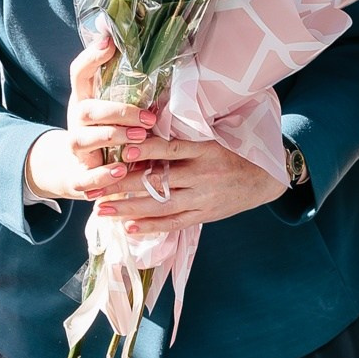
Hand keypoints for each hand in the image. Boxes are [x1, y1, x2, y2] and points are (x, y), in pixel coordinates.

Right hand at [24, 34, 157, 202]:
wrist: (79, 172)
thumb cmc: (108, 134)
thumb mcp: (116, 112)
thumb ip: (132, 93)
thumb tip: (162, 60)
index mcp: (85, 101)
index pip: (79, 73)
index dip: (91, 57)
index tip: (110, 43)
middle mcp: (76, 123)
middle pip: (86, 110)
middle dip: (118, 112)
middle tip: (148, 117)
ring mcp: (75, 149)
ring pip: (82, 140)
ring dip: (112, 137)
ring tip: (140, 137)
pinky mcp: (78, 176)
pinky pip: (85, 176)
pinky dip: (103, 174)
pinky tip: (122, 170)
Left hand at [91, 137, 286, 233]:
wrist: (263, 180)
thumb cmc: (233, 153)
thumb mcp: (212, 138)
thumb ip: (183, 138)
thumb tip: (145, 130)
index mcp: (205, 150)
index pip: (170, 150)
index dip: (146, 150)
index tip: (122, 150)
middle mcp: (202, 176)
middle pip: (157, 181)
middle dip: (122, 185)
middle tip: (95, 186)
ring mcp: (202, 199)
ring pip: (160, 206)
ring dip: (128, 209)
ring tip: (102, 210)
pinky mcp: (203, 216)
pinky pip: (173, 223)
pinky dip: (150, 226)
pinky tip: (128, 227)